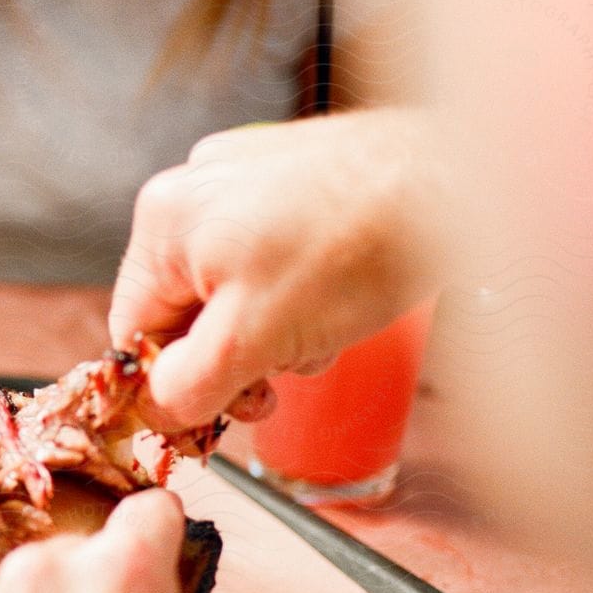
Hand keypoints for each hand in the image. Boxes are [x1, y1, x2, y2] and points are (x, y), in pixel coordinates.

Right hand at [110, 109, 438, 430]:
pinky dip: (295, 296)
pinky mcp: (293, 180)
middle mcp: (195, 188)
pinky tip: (335, 303)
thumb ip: (188, 386)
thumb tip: (157, 410)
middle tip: (274, 386)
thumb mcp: (253, 340)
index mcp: (165, 221)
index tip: (212, 414)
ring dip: (267, 333)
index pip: (135, 329)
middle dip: (230, 358)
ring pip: (230, 291)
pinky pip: (269, 260)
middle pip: (185, 310)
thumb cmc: (360, 248)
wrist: (456, 183)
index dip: (171, 383)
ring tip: (318, 337)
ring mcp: (245, 178)